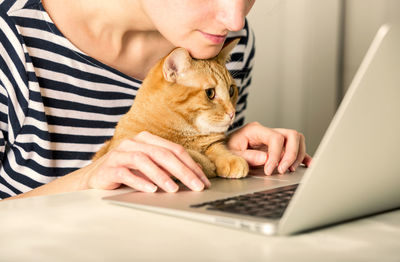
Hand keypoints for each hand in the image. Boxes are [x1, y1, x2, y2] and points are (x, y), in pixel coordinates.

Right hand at [81, 131, 210, 192]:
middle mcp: (135, 142)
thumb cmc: (128, 171)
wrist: (95, 178)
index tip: (203, 182)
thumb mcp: (151, 168)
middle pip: (163, 154)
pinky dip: (139, 181)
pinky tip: (151, 190)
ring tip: (173, 189)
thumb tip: (195, 175)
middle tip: (196, 186)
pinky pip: (126, 173)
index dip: (191, 165)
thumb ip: (168, 167)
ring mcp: (121, 153)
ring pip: (145, 160)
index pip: (175, 150)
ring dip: (161, 176)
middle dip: (183, 171)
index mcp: (148, 139)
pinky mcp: (109, 167)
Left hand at [227, 122, 311, 175]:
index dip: (276, 155)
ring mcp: (274, 138)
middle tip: (283, 170)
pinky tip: (307, 164)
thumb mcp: (231, 154)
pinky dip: (303, 156)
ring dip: (297, 155)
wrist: (222, 150)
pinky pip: (295, 148)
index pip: (275, 138)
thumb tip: (266, 159)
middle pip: (291, 134)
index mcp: (255, 129)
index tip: (270, 171)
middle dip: (291, 154)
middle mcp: (267, 131)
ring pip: (296, 139)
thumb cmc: (225, 150)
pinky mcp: (277, 147)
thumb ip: (247, 156)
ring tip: (289, 169)